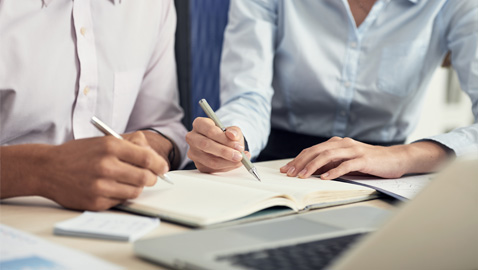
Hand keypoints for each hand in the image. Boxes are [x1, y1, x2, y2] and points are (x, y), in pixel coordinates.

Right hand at [1, 132, 167, 210]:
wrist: (47, 169)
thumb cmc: (78, 154)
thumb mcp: (103, 140)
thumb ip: (130, 144)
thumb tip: (152, 153)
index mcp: (110, 146)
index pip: (147, 158)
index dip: (159, 164)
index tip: (163, 168)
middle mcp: (106, 166)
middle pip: (145, 177)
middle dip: (151, 178)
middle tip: (149, 176)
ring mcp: (100, 186)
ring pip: (135, 191)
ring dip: (137, 187)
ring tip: (127, 181)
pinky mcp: (96, 201)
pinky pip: (121, 201)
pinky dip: (121, 195)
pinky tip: (112, 188)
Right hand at [186, 117, 248, 172]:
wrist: (223, 144)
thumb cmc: (226, 135)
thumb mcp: (232, 130)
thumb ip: (234, 131)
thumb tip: (233, 135)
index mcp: (199, 124)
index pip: (209, 130)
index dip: (224, 138)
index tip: (238, 145)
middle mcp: (192, 138)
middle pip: (206, 145)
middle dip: (225, 152)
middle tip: (239, 156)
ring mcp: (194, 152)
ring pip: (210, 160)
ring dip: (228, 162)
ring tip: (240, 160)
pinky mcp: (198, 164)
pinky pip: (213, 169)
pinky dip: (227, 167)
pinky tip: (235, 163)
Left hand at [280, 137, 449, 179]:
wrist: (394, 159)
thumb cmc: (368, 162)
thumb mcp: (345, 161)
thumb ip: (330, 163)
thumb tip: (310, 171)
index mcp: (336, 143)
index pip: (312, 150)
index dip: (298, 159)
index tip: (286, 169)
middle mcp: (343, 144)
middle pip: (316, 151)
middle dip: (300, 162)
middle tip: (290, 173)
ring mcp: (353, 150)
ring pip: (328, 156)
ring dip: (313, 166)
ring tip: (303, 176)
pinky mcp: (363, 159)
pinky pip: (345, 165)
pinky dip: (333, 171)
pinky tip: (325, 178)